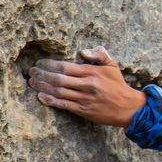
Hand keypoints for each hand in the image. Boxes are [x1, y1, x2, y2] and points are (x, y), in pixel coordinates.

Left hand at [28, 46, 146, 126]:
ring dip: (43, 87)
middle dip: (42, 75)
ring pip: (59, 92)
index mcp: (91, 72)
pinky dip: (51, 101)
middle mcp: (87, 85)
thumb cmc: (118, 85)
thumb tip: (83, 51)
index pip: (65, 67)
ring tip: (33, 83)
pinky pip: (64, 105)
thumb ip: (99, 54)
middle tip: (32, 72)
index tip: (39, 63)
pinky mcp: (85, 111)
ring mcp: (85, 99)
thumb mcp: (112, 66)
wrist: (129, 107)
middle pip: (58, 79)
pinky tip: (41, 97)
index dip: (49, 65)